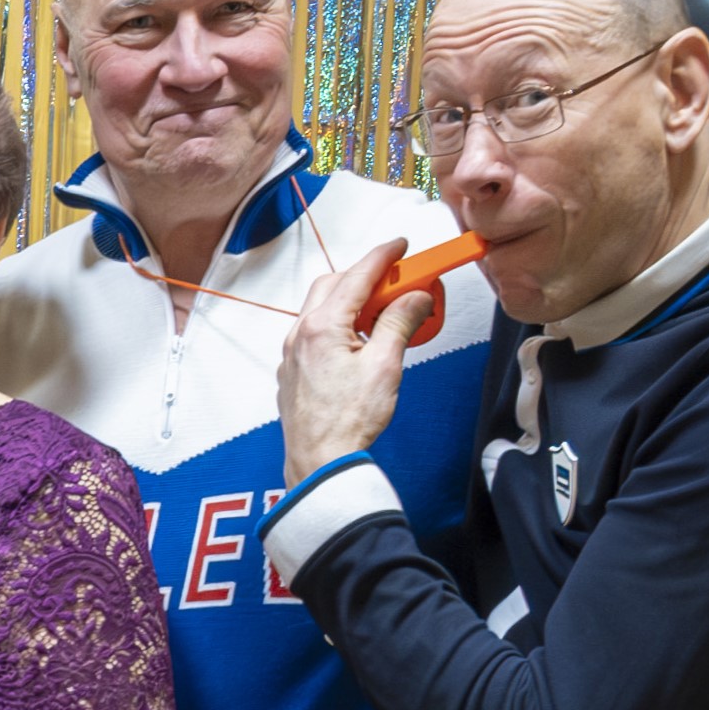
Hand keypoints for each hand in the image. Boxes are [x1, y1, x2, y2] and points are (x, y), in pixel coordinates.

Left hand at [277, 241, 431, 488]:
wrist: (320, 462)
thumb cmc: (346, 422)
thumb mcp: (385, 366)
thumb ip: (400, 324)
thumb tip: (415, 298)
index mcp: (322, 327)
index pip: (357, 276)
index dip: (384, 256)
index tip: (401, 247)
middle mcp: (301, 335)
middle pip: (333, 285)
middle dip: (365, 276)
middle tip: (396, 279)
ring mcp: (293, 354)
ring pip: (321, 308)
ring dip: (351, 301)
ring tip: (383, 312)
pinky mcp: (294, 371)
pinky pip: (315, 332)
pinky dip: (339, 324)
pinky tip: (360, 340)